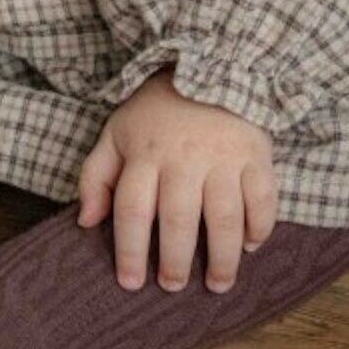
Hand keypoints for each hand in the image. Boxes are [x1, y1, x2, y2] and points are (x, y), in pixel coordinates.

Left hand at [76, 67, 276, 294]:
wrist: (209, 62)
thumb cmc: (158, 108)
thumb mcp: (117, 131)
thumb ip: (96, 174)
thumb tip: (85, 220)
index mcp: (145, 153)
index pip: (132, 210)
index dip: (128, 251)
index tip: (129, 282)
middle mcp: (184, 157)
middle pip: (178, 221)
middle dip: (175, 263)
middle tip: (172, 286)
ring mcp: (223, 157)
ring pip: (224, 219)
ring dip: (222, 259)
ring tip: (217, 284)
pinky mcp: (255, 154)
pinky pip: (262, 200)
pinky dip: (260, 228)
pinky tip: (251, 246)